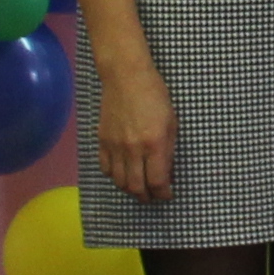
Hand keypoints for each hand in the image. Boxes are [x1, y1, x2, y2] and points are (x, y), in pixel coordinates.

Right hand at [93, 55, 176, 204]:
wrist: (126, 77)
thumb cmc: (154, 95)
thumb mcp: (171, 122)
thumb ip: (169, 149)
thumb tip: (167, 172)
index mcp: (154, 143)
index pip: (157, 181)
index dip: (163, 193)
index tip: (167, 194)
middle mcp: (133, 149)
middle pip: (137, 187)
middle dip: (147, 197)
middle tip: (153, 197)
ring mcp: (115, 146)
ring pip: (120, 181)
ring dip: (130, 189)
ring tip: (138, 188)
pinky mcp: (102, 141)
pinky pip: (105, 168)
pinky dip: (114, 176)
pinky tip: (122, 173)